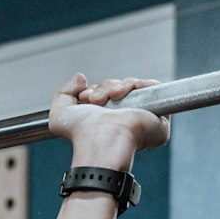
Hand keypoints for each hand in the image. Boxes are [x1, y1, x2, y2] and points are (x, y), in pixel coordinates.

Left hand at [50, 73, 169, 167]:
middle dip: (104, 87)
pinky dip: (136, 84)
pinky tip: (120, 95)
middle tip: (94, 100)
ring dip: (116, 86)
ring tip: (105, 99)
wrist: (100, 141)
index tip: (84, 98)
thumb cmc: (80, 135)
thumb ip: (64, 92)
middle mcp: (125, 121)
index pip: (107, 94)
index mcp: (107, 123)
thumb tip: (80, 78)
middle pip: (119, 88)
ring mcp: (143, 119)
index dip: (96, 90)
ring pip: (133, 85)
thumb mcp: (60, 114)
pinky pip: (152, 86)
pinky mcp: (159, 117)